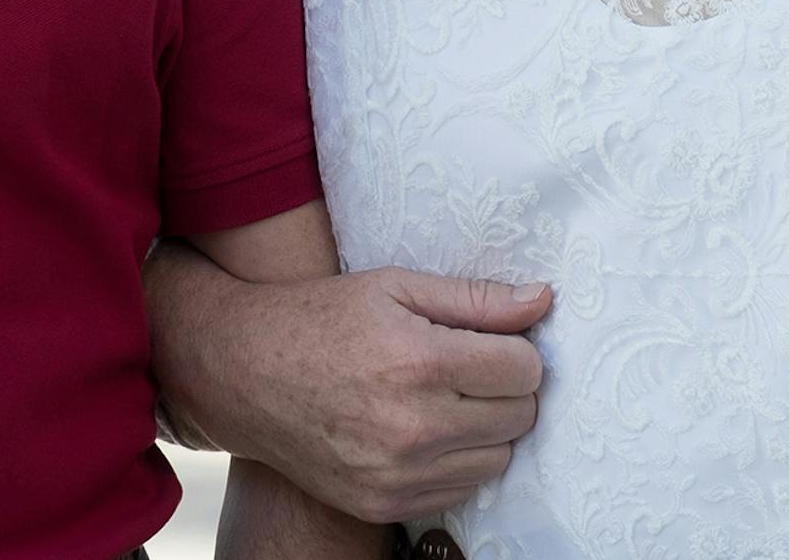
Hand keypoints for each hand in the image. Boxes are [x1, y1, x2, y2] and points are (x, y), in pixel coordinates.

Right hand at [151, 249, 549, 523]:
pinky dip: (457, 461)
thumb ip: (473, 297)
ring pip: (499, 459)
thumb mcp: (394, 285)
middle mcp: (414, 426)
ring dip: (486, 428)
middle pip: (520, 416)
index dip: (516, 348)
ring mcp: (399, 474)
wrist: (245, 373)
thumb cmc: (322, 317)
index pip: (525, 368)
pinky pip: (462, 491)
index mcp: (419, 361)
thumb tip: (542, 300)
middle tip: (470, 365)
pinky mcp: (387, 504)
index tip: (491, 339)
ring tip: (446, 397)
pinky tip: (424, 430)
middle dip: (506, 387)